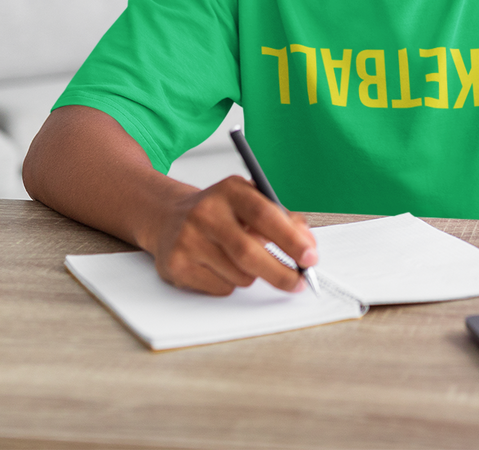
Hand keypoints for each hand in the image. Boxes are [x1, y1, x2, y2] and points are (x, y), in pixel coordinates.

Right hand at [148, 175, 318, 296]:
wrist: (168, 218)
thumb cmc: (221, 212)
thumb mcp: (250, 201)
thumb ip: (283, 218)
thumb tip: (308, 246)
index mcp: (230, 190)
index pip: (265, 215)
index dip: (291, 239)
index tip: (310, 257)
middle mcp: (206, 212)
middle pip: (250, 252)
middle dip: (281, 273)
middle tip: (299, 282)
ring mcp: (188, 239)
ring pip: (240, 275)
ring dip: (253, 276)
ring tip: (241, 260)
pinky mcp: (177, 265)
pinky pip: (222, 288)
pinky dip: (232, 284)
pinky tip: (219, 267)